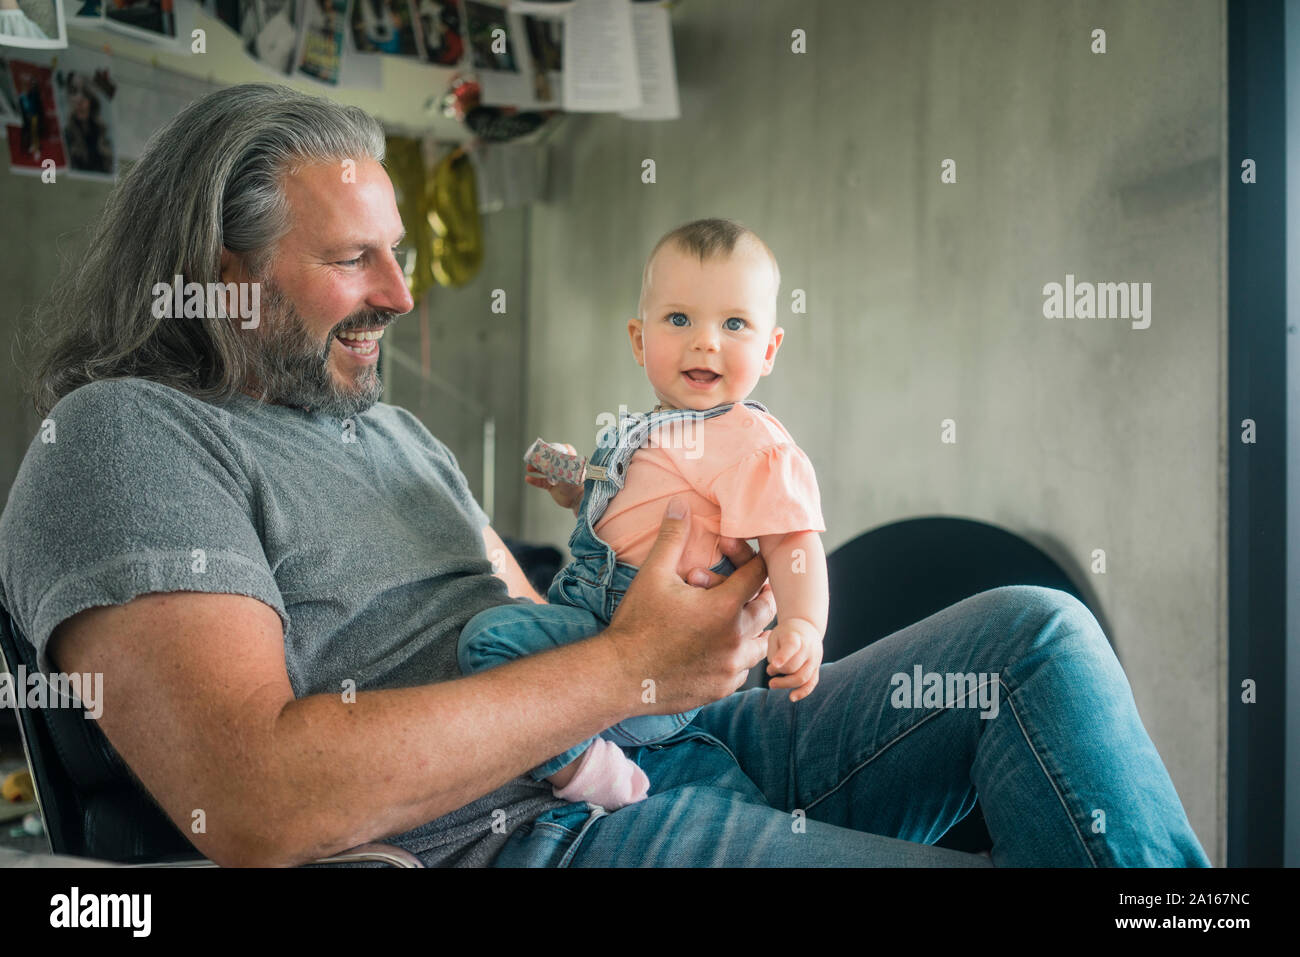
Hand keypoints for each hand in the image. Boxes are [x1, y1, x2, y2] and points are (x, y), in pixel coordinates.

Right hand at [524, 443, 583, 510]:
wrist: (578, 499)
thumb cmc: (578, 483)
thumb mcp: (572, 468)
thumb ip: (568, 458)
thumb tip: (567, 446)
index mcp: (567, 462)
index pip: (559, 452)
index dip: (551, 449)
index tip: (543, 449)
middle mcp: (562, 469)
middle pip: (548, 461)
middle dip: (540, 459)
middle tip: (532, 459)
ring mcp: (556, 478)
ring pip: (543, 471)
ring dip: (535, 469)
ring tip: (529, 468)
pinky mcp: (552, 487)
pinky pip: (541, 482)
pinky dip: (534, 480)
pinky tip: (528, 478)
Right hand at [603, 498, 775, 715]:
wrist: (617, 677)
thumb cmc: (635, 625)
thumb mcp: (653, 575)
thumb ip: (672, 538)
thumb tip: (679, 504)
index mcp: (725, 607)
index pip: (759, 575)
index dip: (750, 558)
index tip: (736, 554)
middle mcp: (736, 639)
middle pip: (767, 609)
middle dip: (756, 593)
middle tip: (738, 585)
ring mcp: (730, 667)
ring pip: (760, 643)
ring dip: (751, 628)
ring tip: (733, 619)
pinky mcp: (721, 689)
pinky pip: (742, 671)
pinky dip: (737, 657)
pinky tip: (718, 649)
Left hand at [765, 617, 823, 702]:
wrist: (806, 627)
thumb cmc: (786, 633)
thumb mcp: (776, 635)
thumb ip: (773, 652)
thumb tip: (773, 672)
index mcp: (796, 637)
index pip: (791, 647)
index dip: (783, 656)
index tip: (774, 664)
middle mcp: (808, 649)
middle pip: (794, 667)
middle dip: (779, 673)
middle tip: (768, 672)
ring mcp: (815, 659)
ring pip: (803, 677)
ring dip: (786, 684)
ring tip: (772, 684)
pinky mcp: (816, 668)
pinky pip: (812, 683)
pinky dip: (803, 692)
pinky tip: (792, 698)